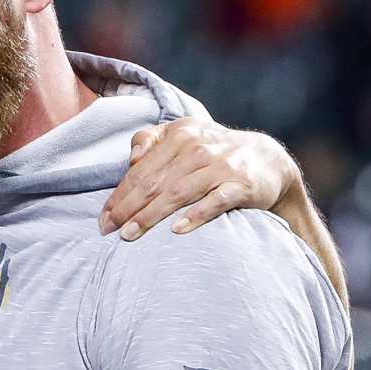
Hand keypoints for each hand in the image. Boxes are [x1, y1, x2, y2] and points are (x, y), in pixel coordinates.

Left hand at [98, 119, 300, 241]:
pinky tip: (176, 230)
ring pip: (179, 193)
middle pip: (154, 182)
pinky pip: (215, 201)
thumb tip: (131, 158)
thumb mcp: (184, 136)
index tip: (103, 218)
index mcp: (180, 135)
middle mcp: (198, 148)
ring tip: (130, 234)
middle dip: (128, 208)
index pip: (141, 169)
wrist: (266, 160)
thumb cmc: (213, 153)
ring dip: (151, 215)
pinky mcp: (241, 185)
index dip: (119, 194)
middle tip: (109, 230)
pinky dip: (196, 214)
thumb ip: (152, 140)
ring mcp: (221, 166)